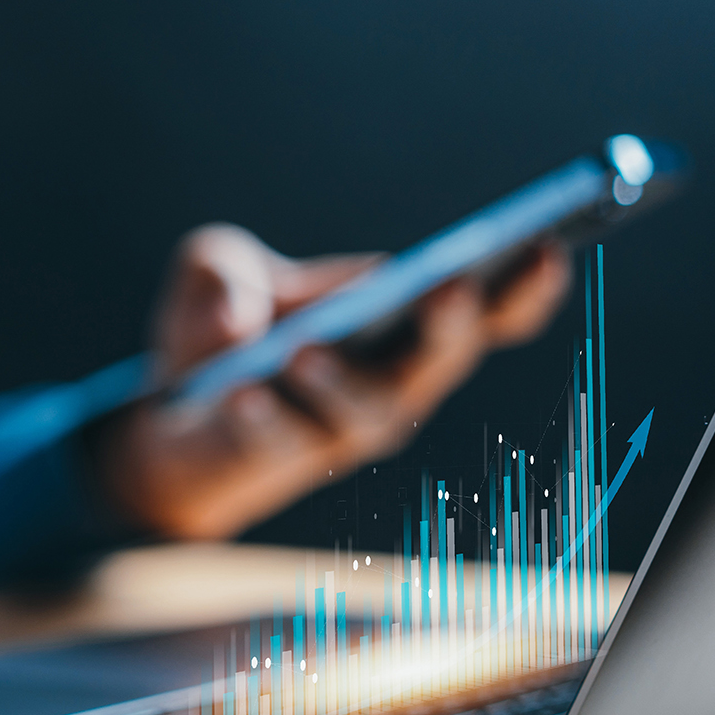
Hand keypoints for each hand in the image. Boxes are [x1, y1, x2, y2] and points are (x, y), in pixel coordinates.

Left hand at [98, 223, 571, 539]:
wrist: (167, 415)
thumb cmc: (221, 328)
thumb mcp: (216, 267)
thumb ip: (224, 263)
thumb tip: (240, 317)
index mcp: (402, 325)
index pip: (485, 312)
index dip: (523, 289)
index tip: (547, 250)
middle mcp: (390, 384)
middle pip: (440, 362)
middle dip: (450, 328)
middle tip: (450, 288)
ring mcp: (340, 431)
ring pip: (366, 414)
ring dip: (339, 380)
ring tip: (304, 348)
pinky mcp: (279, 463)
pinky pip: (281, 443)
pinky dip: (263, 416)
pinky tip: (242, 393)